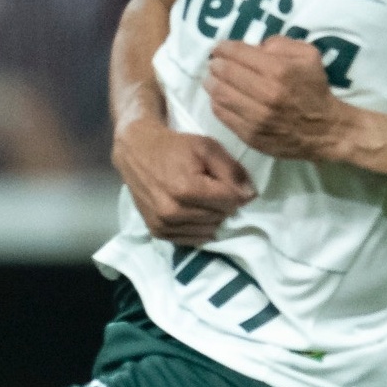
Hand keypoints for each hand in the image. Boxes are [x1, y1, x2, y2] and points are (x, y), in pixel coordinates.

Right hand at [113, 117, 253, 246]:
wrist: (136, 152)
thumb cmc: (174, 147)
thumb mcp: (207, 147)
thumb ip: (232, 171)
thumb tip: (250, 196)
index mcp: (186, 189)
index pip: (230, 202)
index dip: (235, 191)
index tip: (228, 181)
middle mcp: (173, 212)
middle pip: (220, 217)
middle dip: (223, 204)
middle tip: (212, 188)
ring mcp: (163, 224)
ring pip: (208, 231)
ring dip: (212, 217)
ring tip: (202, 199)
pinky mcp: (157, 232)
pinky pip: (190, 240)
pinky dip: (198, 228)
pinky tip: (193, 212)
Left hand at [203, 38, 363, 162]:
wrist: (325, 130)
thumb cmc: (315, 89)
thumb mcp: (308, 56)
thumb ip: (281, 44)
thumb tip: (255, 47)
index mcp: (279, 71)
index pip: (239, 53)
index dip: (223, 48)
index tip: (219, 48)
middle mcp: (266, 94)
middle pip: (225, 73)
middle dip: (215, 64)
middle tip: (214, 63)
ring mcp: (256, 117)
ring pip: (220, 95)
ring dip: (211, 83)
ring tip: (212, 79)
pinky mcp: (250, 135)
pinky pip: (223, 115)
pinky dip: (217, 103)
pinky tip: (219, 97)